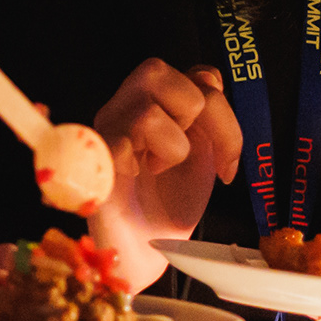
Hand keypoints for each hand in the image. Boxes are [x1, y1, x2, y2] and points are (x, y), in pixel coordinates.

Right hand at [82, 59, 240, 288]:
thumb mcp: (203, 154)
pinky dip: (141, 165)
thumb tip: (210, 83)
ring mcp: (105, 131)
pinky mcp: (94, 163)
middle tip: (192, 156)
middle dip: (193, 117)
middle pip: (158, 72)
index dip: (221, 114)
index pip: (196, 75)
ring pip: (147, 112)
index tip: (225, 161)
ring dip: (171, 148)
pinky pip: (119, 146)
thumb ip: (208, 115)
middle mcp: (125, 107)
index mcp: (156, 101)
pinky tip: (139, 178)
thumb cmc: (169, 202)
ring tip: (160, 170)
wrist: (147, 249)